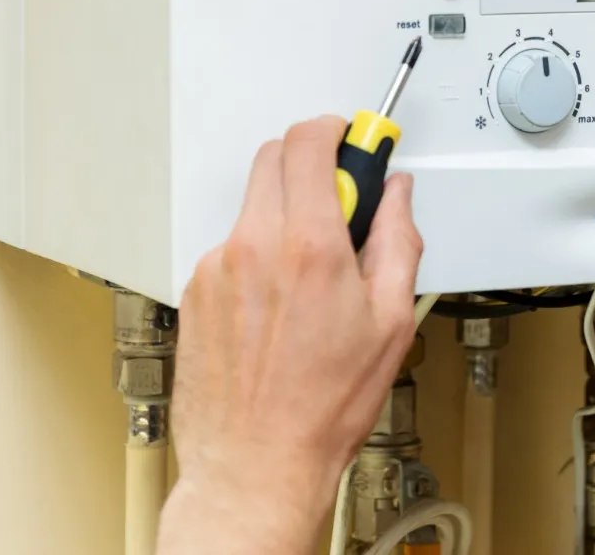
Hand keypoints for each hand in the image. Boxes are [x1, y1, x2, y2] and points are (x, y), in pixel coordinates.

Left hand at [162, 116, 422, 550]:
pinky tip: (280, 301)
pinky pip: (232, 245)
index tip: (355, 140)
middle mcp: (254, 247)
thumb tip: (397, 199)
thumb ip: (398, 241)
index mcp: (309, 248)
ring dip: (287, 213)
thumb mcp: (390, 321)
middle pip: (275, 156)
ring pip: (254, 203)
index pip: (309, 142)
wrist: (255, 464)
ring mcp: (217, 267)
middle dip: (312, 163)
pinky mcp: (196, 290)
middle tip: (342, 200)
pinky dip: (259, 253)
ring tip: (312, 272)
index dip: (336, 129)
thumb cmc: (320, 408)